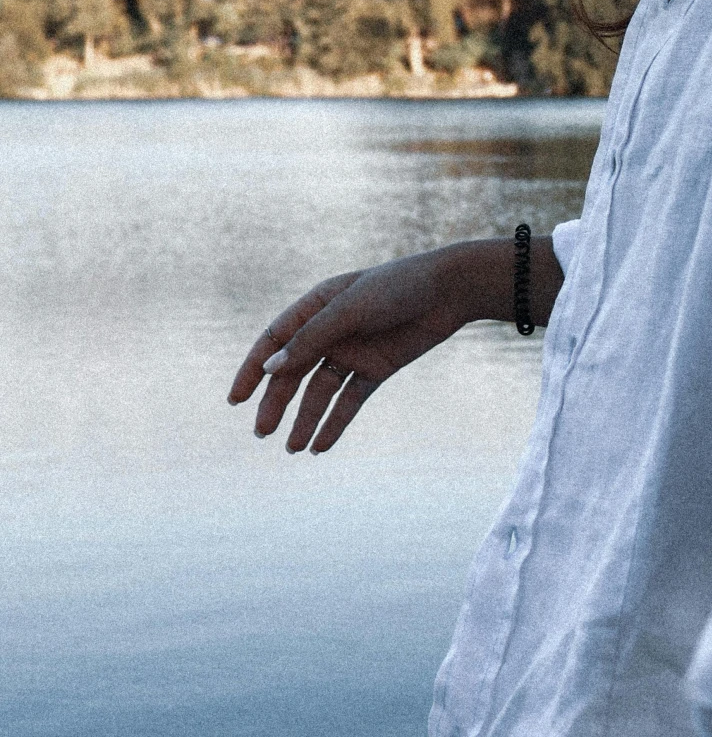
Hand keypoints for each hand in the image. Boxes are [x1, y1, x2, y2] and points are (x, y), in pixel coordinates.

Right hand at [226, 237, 549, 455]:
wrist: (451, 290)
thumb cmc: (398, 288)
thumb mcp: (350, 310)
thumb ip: (312, 339)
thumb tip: (272, 368)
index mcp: (316, 307)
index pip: (274, 342)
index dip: (253, 370)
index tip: (235, 400)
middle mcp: (330, 331)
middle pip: (294, 372)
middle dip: (276, 403)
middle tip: (261, 434)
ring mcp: (353, 351)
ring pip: (319, 392)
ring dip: (305, 419)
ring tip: (292, 448)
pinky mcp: (377, 368)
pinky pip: (349, 400)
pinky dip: (335, 423)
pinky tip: (320, 446)